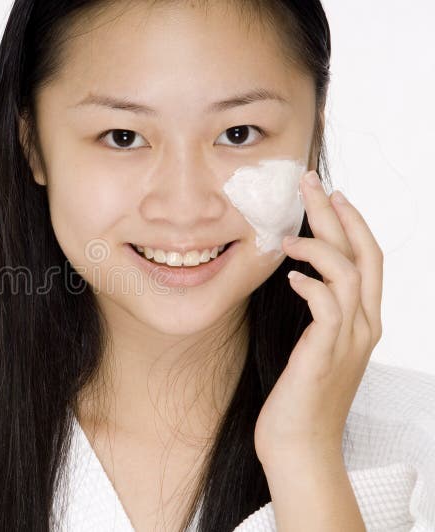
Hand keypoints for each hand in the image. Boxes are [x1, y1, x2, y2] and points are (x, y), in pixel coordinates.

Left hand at [254, 170, 383, 464]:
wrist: (299, 447)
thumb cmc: (298, 396)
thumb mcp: (312, 347)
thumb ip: (316, 314)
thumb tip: (300, 279)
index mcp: (361, 321)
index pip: (368, 259)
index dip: (352, 223)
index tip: (331, 195)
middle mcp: (363, 326)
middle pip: (362, 255)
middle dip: (338, 214)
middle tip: (312, 183)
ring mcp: (348, 340)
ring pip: (348, 274)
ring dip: (319, 246)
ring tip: (287, 237)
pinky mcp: (325, 354)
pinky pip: (327, 307)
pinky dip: (311, 284)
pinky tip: (290, 276)